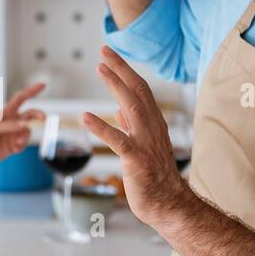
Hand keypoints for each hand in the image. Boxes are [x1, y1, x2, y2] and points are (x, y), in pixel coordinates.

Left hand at [0, 82, 45, 167]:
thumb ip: (10, 126)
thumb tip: (27, 125)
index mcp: (5, 113)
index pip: (21, 98)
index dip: (32, 91)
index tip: (43, 85)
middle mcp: (12, 121)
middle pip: (30, 113)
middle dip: (38, 115)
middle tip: (44, 118)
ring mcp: (14, 133)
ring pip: (28, 131)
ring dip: (25, 137)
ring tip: (17, 143)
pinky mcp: (15, 144)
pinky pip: (24, 143)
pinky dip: (22, 146)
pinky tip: (14, 150)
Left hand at [81, 46, 188, 231]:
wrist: (169, 204)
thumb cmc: (154, 177)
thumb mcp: (142, 146)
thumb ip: (131, 127)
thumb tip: (118, 110)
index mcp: (152, 124)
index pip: (139, 90)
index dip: (124, 71)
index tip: (108, 55)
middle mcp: (151, 128)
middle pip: (137, 91)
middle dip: (121, 69)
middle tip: (104, 51)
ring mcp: (145, 143)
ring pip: (132, 107)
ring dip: (115, 86)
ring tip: (99, 70)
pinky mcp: (136, 160)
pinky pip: (118, 140)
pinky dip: (102, 127)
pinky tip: (85, 117)